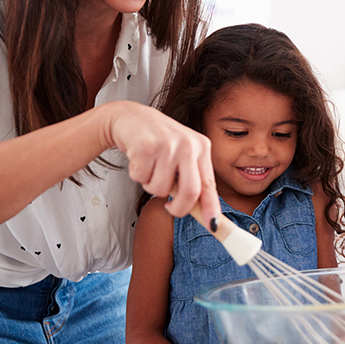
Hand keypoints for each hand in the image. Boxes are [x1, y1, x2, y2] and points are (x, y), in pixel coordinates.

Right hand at [104, 101, 219, 227]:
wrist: (131, 117)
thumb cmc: (159, 141)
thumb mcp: (183, 155)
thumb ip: (192, 179)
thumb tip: (203, 213)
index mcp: (202, 147)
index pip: (210, 185)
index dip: (211, 208)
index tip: (213, 226)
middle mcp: (188, 145)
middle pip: (190, 192)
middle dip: (179, 208)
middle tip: (171, 208)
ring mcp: (168, 145)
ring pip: (160, 189)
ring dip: (151, 186)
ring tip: (151, 169)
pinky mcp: (146, 146)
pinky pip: (141, 178)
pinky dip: (138, 175)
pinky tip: (139, 159)